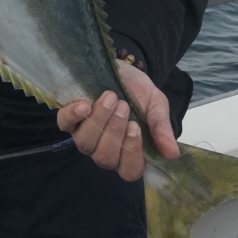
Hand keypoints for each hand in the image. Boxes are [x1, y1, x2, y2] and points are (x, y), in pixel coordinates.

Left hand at [56, 60, 178, 180]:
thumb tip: (173, 153)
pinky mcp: (70, 118)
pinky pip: (64, 125)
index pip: (129, 171)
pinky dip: (73, 116)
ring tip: (110, 97)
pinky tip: (83, 105)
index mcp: (129, 151)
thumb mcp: (155, 104)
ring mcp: (85, 135)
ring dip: (99, 120)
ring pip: (85, 144)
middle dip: (114, 131)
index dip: (131, 154)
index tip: (135, 127)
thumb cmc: (138, 90)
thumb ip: (161, 127)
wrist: (121, 66)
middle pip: (105, 158)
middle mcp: (104, 149)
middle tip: (124, 106)